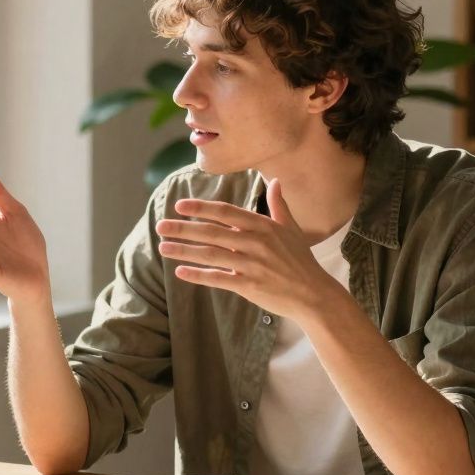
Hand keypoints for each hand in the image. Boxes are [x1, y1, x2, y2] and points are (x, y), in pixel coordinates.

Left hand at [155, 178, 339, 319]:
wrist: (314, 293)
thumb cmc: (301, 260)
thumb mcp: (291, 229)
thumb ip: (278, 205)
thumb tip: (275, 181)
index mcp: (263, 226)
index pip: (225, 212)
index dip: (201, 208)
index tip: (179, 206)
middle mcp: (255, 242)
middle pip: (212, 232)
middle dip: (183, 228)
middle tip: (161, 226)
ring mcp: (252, 264)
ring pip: (211, 255)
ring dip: (184, 251)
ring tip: (163, 248)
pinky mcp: (249, 285)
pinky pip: (218, 278)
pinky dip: (198, 276)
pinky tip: (180, 272)